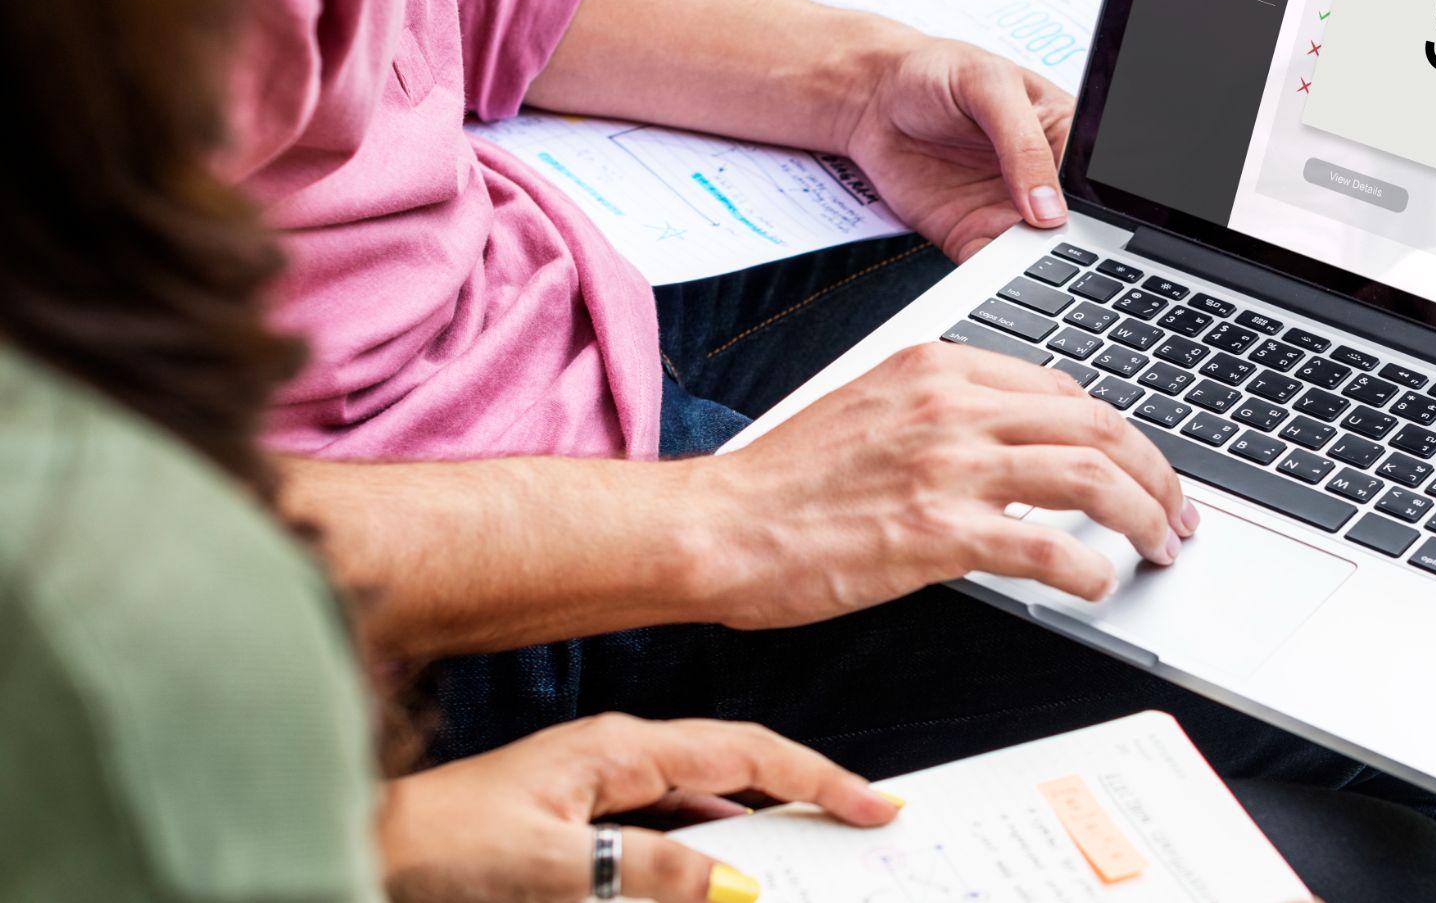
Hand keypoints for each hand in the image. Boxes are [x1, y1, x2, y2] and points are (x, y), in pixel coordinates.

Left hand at [379, 714, 900, 901]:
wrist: (365, 849)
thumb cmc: (440, 848)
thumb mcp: (555, 868)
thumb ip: (651, 871)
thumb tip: (735, 884)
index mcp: (618, 748)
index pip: (744, 752)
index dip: (815, 775)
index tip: (872, 803)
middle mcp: (615, 757)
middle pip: (734, 768)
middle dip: (799, 796)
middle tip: (855, 826)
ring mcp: (597, 787)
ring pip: (701, 804)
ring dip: (751, 829)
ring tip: (800, 858)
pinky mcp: (578, 822)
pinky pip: (664, 831)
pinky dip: (703, 851)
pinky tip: (718, 878)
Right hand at [682, 341, 1199, 629]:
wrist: (717, 527)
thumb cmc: (785, 483)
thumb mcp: (873, 412)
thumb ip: (946, 416)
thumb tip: (1019, 448)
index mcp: (937, 368)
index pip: (1062, 388)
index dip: (1116, 431)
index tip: (1135, 466)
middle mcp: (951, 404)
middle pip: (1096, 422)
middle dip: (1154, 471)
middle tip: (1174, 512)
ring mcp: (948, 464)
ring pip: (1091, 474)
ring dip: (1144, 515)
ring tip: (1160, 546)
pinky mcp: (938, 530)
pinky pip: (1048, 544)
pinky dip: (1090, 567)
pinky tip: (1098, 585)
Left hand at [840, 36, 1074, 260]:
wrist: (870, 98)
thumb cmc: (936, 72)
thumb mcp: (988, 87)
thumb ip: (1022, 143)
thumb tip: (1049, 207)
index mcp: (1063, 135)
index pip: (1095, 178)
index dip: (1098, 202)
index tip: (1084, 216)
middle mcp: (1041, 179)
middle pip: (1074, 226)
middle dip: (1071, 242)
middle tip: (1057, 245)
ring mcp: (1008, 212)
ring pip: (1038, 255)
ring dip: (1036, 267)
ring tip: (1029, 263)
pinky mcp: (972, 236)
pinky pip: (993, 268)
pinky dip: (996, 279)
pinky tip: (995, 273)